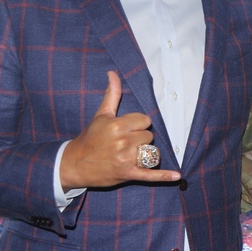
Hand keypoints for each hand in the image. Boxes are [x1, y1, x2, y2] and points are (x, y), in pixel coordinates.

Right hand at [60, 71, 180, 190]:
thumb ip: (111, 94)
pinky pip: (150, 175)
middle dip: (140, 139)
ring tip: (128, 155)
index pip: (145, 120)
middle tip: (123, 143)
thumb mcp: (101, 115)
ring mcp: (126, 159)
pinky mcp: (128, 174)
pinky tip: (176, 175)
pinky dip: (164, 176)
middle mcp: (123, 142)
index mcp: (117, 125)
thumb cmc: (90, 138)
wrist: (75, 164)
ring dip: (144, 154)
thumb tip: (113, 73)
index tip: (127, 129)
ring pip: (151, 152)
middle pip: (149, 136)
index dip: (138, 124)